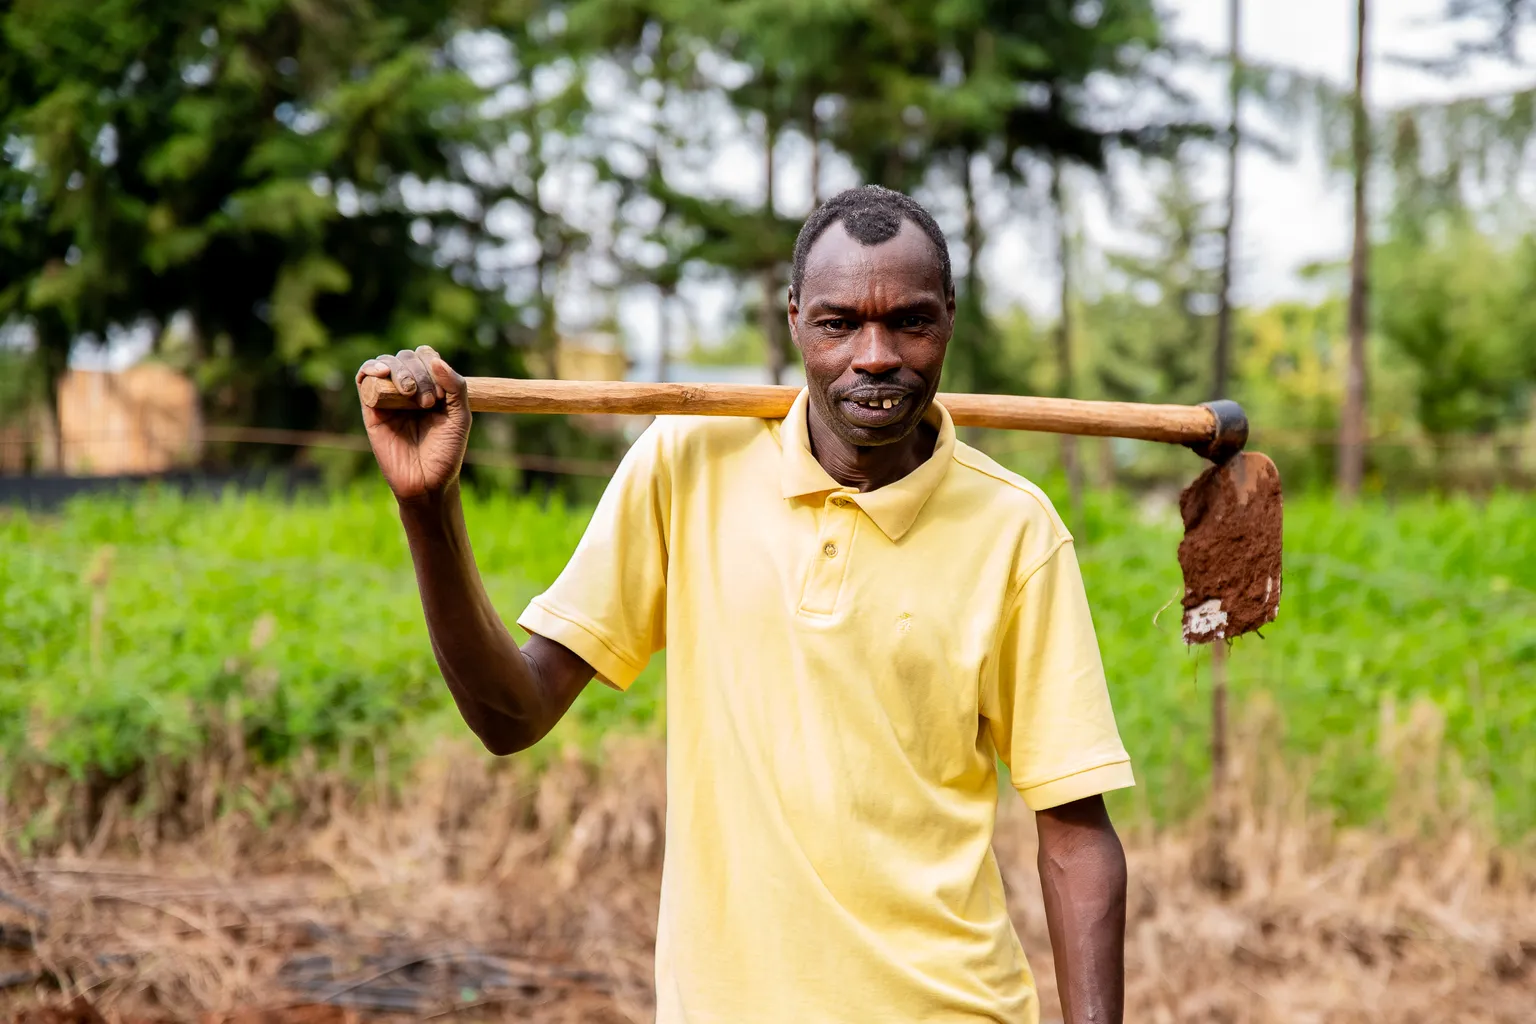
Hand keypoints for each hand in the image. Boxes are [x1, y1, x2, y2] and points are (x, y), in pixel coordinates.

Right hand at [356, 346, 469, 502]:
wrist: (428, 481)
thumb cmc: (447, 452)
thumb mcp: (461, 417)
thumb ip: (457, 387)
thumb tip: (436, 360)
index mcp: (432, 386)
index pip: (426, 356)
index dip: (432, 364)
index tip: (442, 394)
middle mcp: (409, 389)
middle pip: (406, 357)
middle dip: (419, 373)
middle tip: (429, 402)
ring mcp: (389, 398)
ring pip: (386, 364)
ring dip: (400, 371)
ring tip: (411, 394)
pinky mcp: (371, 409)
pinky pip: (364, 379)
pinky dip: (370, 368)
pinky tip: (382, 373)